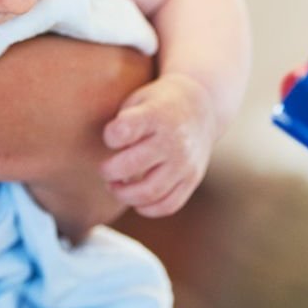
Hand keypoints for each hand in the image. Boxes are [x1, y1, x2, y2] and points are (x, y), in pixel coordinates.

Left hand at [99, 72, 217, 216]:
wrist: (203, 107)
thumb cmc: (159, 104)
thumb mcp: (139, 99)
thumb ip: (122, 123)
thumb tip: (110, 154)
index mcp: (156, 115)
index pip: (123, 131)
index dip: (110, 136)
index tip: (111, 137)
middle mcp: (173, 140)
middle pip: (132, 165)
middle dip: (109, 172)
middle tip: (104, 170)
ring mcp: (185, 162)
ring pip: (149, 192)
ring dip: (124, 195)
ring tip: (116, 186)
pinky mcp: (192, 179)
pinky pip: (168, 205)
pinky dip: (148, 208)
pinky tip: (137, 200)